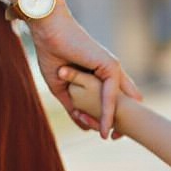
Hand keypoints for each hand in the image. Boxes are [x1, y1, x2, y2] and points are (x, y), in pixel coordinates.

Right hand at [30, 0, 140, 137]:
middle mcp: (112, 73)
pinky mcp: (110, 66)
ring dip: (115, 120)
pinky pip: (110, 95)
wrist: (47, 31)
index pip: (115, 100)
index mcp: (102, 75)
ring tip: (112, 138)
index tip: (110, 135)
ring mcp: (113, 69)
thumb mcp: (62, 88)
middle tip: (115, 140)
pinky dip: (107, 112)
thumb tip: (85, 128)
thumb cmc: (52, 54)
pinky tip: (104, 127)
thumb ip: (74, 107)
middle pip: (124, 101)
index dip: (113, 117)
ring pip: (119, 101)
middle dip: (121, 121)